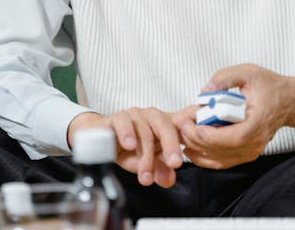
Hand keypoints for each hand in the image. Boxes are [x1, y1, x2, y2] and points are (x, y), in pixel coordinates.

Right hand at [67, 108, 183, 187]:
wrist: (100, 138)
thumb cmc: (127, 147)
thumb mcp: (146, 161)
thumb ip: (159, 169)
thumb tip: (169, 179)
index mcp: (163, 124)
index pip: (180, 125)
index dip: (190, 134)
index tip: (194, 151)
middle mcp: (150, 116)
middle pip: (164, 125)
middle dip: (171, 145)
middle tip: (174, 164)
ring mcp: (133, 115)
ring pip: (143, 129)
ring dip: (145, 154)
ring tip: (145, 175)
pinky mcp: (115, 118)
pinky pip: (122, 121)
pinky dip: (126, 133)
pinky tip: (129, 145)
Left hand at [173, 63, 294, 169]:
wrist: (287, 101)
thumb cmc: (269, 87)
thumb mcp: (249, 71)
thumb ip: (225, 77)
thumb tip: (206, 90)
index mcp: (259, 120)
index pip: (236, 137)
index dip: (213, 136)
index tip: (195, 125)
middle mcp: (256, 139)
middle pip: (223, 150)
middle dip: (197, 139)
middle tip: (181, 123)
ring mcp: (252, 150)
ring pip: (220, 158)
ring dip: (198, 148)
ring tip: (182, 132)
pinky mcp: (245, 153)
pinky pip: (222, 161)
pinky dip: (204, 157)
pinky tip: (190, 146)